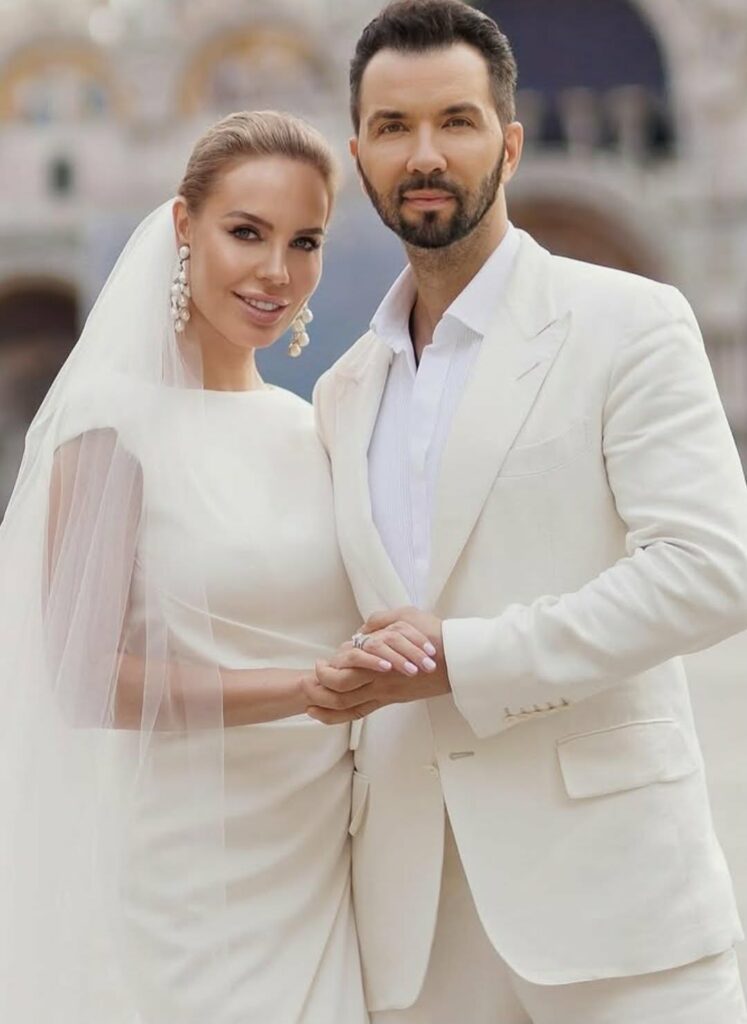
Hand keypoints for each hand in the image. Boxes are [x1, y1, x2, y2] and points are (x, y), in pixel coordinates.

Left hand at [305, 607, 449, 724]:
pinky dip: (343, 715)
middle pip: (343, 694)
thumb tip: (361, 631)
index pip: (347, 671)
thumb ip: (380, 622)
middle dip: (321, 691)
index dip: (328, 671)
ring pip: (350, 708)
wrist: (461, 660)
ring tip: (311, 706)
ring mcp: (388, 694)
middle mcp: (382, 682)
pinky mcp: (395, 699)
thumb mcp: (406, 617)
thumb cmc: (436, 636)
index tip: (319, 664)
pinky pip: (363, 711)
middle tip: (307, 685)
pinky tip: (331, 713)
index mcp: (382, 662)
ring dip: (328, 708)